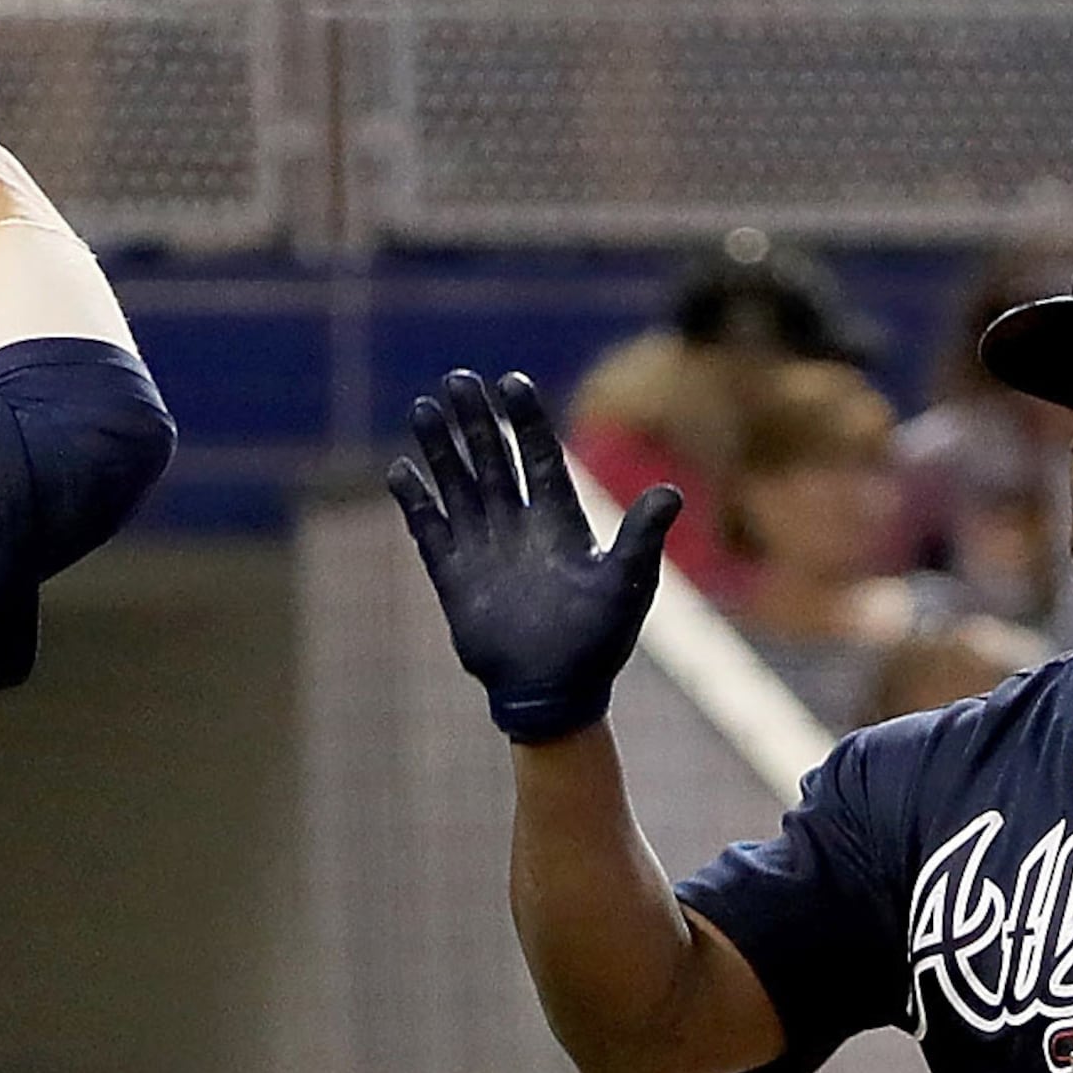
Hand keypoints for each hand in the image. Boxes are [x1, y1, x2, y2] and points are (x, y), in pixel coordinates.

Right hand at [385, 369, 681, 744]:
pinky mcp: (455, 575)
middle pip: (493, 459)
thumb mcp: (628, 585)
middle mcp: (518, 524)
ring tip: (423, 408)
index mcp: (559, 519)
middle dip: (476, 420)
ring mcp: (484, 547)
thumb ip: (643, 537)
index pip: (540, 455)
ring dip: (441, 449)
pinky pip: (430, 530)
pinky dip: (416, 501)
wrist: (556, 692)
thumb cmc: (599, 641)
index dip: (525, 418)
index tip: (510, 382)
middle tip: (458, 380)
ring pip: (458, 484)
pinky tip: (400, 471)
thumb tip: (671, 493)